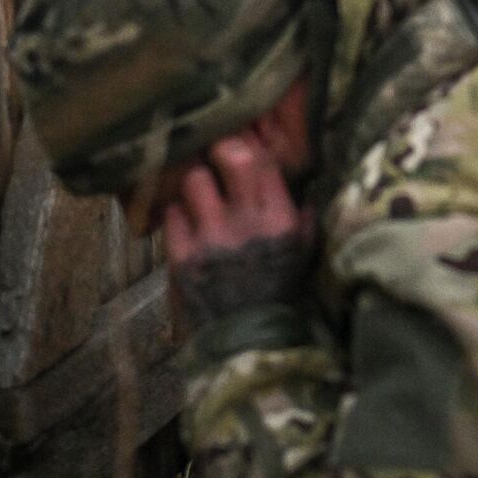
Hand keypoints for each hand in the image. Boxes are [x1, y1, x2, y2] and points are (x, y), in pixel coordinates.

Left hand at [164, 135, 313, 328]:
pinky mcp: (183, 258)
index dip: (250, 141)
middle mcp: (247, 223)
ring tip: (199, 191)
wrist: (250, 340)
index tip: (241, 137)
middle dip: (220, 147)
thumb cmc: (280, 291)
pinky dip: (178, 214)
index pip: (263, 159)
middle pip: (229, 157)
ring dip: (196, 182)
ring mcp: (212, 239)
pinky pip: (172, 215)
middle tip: (215, 151)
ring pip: (194, 181)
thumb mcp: (304, 251)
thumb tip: (298, 182)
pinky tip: (187, 221)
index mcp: (280, 219)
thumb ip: (302, 215)